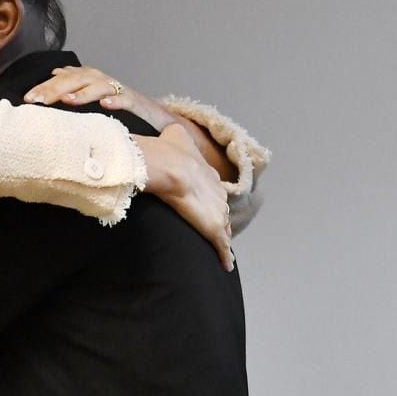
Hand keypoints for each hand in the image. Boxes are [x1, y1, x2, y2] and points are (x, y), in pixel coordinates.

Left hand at [23, 65, 177, 131]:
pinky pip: (125, 99)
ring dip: (83, 93)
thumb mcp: (92, 96)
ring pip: (98, 86)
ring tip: (67, 100)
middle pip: (76, 80)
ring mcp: (119, 90)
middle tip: (38, 101)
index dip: (44, 88)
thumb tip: (54, 74)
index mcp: (89, 79)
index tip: (27, 100)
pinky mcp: (136, 102)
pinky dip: (116, 101)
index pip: (62, 79)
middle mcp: (102, 80)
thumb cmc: (117, 106)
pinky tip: (105, 106)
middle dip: (55, 89)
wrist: (153, 115)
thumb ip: (74, 86)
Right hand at [135, 124, 234, 270]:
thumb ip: (175, 134)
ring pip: (225, 228)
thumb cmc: (169, 151)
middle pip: (221, 208)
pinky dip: (225, 256)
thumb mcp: (175, 134)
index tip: (205, 200)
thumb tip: (170, 129)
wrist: (169, 167)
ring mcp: (218, 212)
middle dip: (219, 215)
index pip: (212, 188)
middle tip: (215, 224)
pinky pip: (222, 247)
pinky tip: (227, 266)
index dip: (209, 195)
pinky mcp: (214, 229)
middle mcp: (217, 193)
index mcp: (208, 174)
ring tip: (221, 246)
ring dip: (224, 236)